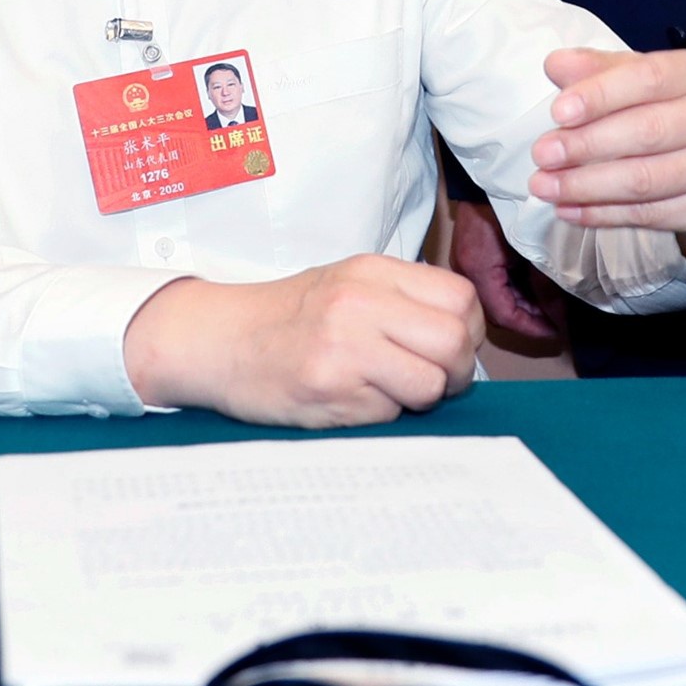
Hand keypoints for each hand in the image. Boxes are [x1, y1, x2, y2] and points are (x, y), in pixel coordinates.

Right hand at [122, 255, 482, 425]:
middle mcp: (360, 302)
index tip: (449, 349)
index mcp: (371, 271)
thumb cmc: (287, 318)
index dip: (467, 332)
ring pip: (429, 384)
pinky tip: (350, 400)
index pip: (461, 298)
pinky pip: (388, 412)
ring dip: (419, 398)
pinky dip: (380, 413)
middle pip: (455, 341)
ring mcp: (344, 346)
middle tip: (434, 381)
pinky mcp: (328, 388)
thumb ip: (401, 299)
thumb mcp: (346, 284)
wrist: (219, 340)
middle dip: (456, 373)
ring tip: (388, 391)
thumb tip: (461, 336)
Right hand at [444, 193, 562, 342]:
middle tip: (557, 321)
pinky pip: (492, 283)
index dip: (533, 328)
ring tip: (550, 306)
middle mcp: (465, 271)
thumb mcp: (534, 246)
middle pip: (497, 312)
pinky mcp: (471, 254)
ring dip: (523, 304)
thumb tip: (560, 315)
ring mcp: (465, 263)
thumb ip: (546, 282)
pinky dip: (514, 289)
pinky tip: (535, 287)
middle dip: (528, 319)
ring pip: (495, 299)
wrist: (488, 170)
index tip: (556, 332)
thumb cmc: (510, 201)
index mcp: (478, 269)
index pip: (505, 316)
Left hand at [527, 48, 685, 254]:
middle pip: (646, 132)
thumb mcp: (647, 80)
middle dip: (586, 145)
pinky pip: (649, 215)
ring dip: (586, 186)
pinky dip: (603, 214)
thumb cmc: (678, 111)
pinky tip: (570, 209)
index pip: (648, 78)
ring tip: (544, 186)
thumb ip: (602, 71)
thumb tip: (555, 65)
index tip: (558, 112)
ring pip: (644, 180)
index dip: (601, 95)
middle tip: (543, 154)